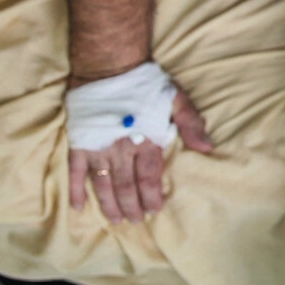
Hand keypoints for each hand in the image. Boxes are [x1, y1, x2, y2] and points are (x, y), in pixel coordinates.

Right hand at [67, 87, 212, 222]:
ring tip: (115, 220)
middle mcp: (122, 149)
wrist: (108, 64)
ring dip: (109, 204)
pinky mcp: (79, 143)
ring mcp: (99, 147)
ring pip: (104, 184)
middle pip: (127, 185)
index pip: (150, 177)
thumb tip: (207, 148)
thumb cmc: (143, 81)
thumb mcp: (174, 98)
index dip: (152, 196)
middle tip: (135, 221)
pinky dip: (76, 190)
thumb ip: (190, 123)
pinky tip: (78, 206)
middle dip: (132, 206)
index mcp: (146, 140)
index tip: (154, 210)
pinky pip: (76, 172)